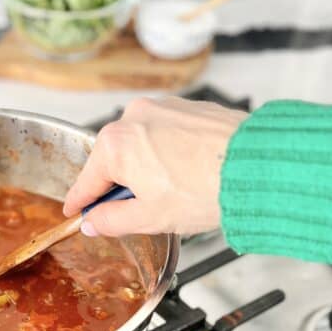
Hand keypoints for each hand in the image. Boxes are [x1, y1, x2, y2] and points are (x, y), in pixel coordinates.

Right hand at [63, 97, 245, 236]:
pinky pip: (167, 133)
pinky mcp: (190, 107)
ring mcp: (164, 107)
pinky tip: (188, 174)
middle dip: (120, 185)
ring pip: (142, 144)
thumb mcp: (149, 218)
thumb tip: (94, 223)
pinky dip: (169, 153)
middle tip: (134, 210)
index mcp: (116, 144)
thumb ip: (111, 221)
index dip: (80, 202)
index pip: (87, 180)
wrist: (257, 166)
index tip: (74, 211)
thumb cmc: (206, 190)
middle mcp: (134, 116)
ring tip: (172, 193)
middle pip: (114, 159)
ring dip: (146, 167)